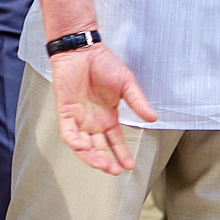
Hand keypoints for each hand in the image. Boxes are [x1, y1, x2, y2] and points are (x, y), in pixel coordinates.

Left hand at [49, 42, 154, 174]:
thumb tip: (153, 119)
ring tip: (103, 164)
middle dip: (106, 161)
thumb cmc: (103, 63)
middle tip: (114, 170)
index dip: (122, 154)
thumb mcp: (127, 84)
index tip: (130, 166)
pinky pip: (68, 133)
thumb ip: (138, 102)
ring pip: (83, 146)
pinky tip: (83, 147)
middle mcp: (93, 121)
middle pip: (98, 148)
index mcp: (108, 117)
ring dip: (91, 157)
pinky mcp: (66, 112)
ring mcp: (79, 118)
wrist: (82, 50)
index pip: (115, 141)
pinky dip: (75, 142)